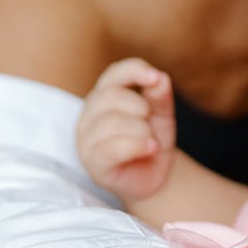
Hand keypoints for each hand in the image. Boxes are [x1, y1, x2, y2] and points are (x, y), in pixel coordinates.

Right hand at [76, 58, 176, 202]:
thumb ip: (160, 96)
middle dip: (140, 107)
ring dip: (142, 130)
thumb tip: (160, 78)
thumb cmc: (151, 139)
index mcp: (104, 95)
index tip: (155, 77)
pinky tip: (151, 147)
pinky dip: (138, 146)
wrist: (154, 176)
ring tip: (150, 140)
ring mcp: (86, 138)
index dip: (134, 71)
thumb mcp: (161, 114)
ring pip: (112, 122)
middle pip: (110, 96)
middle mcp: (90, 114)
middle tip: (150, 121)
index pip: (113, 74)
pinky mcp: (92, 162)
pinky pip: (112, 148)